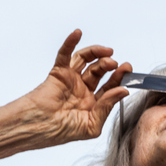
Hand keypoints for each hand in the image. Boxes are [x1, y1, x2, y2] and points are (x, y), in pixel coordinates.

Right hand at [22, 29, 131, 143]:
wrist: (37, 128)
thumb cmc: (60, 132)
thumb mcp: (91, 126)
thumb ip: (107, 107)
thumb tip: (123, 91)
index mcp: (91, 103)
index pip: (109, 86)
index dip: (119, 78)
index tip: (128, 70)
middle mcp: (82, 89)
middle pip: (99, 71)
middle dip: (111, 66)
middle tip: (119, 64)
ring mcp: (70, 80)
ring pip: (86, 60)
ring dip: (97, 53)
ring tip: (108, 54)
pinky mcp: (58, 72)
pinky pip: (64, 54)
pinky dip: (70, 42)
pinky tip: (77, 33)